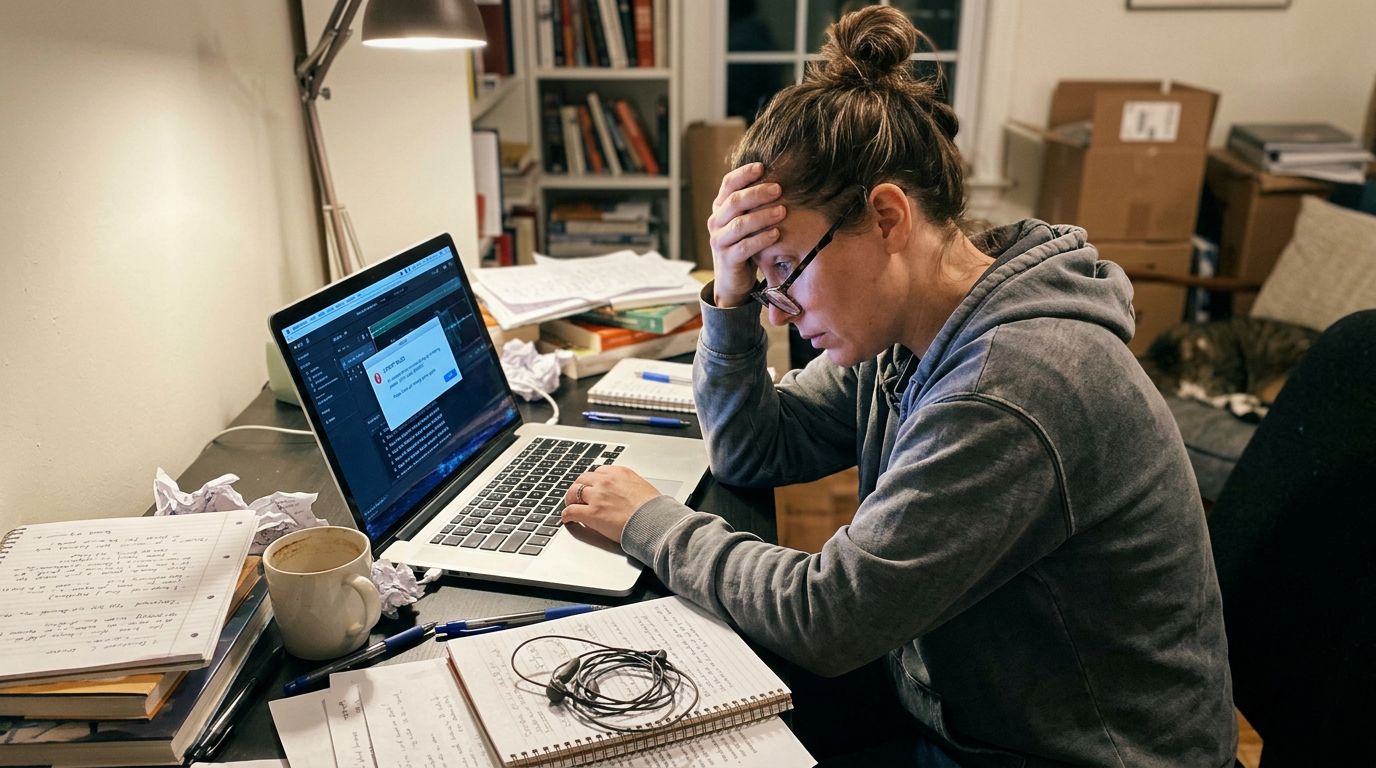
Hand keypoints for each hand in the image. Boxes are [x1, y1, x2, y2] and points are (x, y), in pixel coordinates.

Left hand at [561, 465, 662, 544]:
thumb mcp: (644, 487)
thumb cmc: (654, 508)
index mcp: (620, 473)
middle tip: (577, 494)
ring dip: (571, 499)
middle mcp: (606, 482)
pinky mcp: (592, 513)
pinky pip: (571, 511)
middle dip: (579, 486)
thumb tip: (629, 493)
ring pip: (574, 492)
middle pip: (583, 478)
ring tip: (570, 504)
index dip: (594, 480)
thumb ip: (631, 487)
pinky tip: (567, 518)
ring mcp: (597, 497)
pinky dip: (567, 514)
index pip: (599, 471)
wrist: (655, 521)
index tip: (593, 485)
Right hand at [707, 163, 785, 307]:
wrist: (732, 279)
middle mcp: (716, 222)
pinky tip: (777, 234)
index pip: (728, 184)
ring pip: (740, 225)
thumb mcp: (746, 220)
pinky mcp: (727, 259)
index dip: (743, 173)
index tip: (762, 166)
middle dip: (757, 193)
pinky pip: (744, 247)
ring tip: (783, 211)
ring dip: (762, 216)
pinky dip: (762, 239)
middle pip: (734, 202)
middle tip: (779, 189)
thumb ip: (753, 203)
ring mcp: (719, 241)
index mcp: (720, 208)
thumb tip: (780, 176)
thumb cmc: (744, 243)